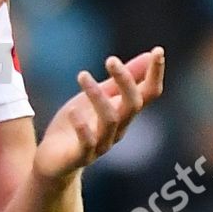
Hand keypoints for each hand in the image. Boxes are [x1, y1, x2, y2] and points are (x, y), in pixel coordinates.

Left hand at [34, 48, 165, 180]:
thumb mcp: (100, 96)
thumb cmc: (79, 124)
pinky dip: (82, 127)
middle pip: (133, 105)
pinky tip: (73, 111)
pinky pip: (87, 143)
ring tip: (82, 75)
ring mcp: (101, 144)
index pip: (149, 93)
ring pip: (110, 120)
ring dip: (98, 96)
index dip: (155, 74)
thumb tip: (149, 55)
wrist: (54, 160)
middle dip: (126, 81)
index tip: (158, 50)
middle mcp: (119, 129)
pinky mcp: (81, 156)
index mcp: (125, 113)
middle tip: (110, 59)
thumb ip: (121, 80)